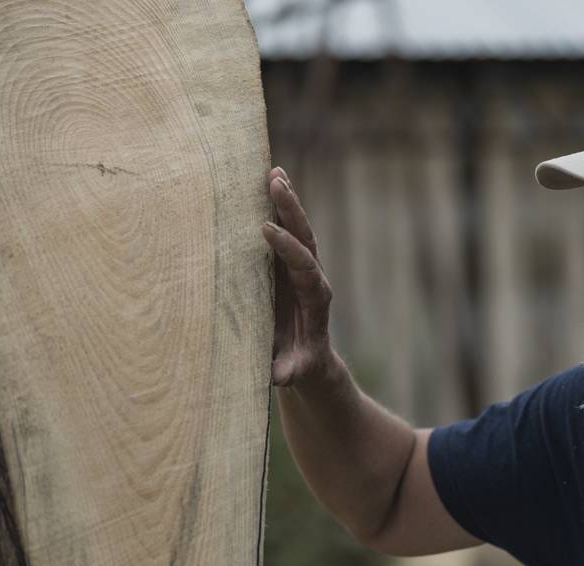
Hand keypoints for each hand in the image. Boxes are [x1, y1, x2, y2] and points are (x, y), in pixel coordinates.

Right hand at [262, 166, 333, 385]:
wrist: (309, 361)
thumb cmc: (299, 366)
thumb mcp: (295, 371)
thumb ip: (289, 370)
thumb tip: (282, 375)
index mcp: (316, 299)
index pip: (304, 267)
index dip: (288, 248)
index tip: (267, 229)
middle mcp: (313, 277)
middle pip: (306, 238)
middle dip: (291, 211)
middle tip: (275, 182)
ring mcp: (303, 268)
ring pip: (299, 229)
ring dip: (287, 201)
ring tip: (274, 172)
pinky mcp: (291, 265)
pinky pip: (287, 232)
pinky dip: (280, 208)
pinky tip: (269, 181)